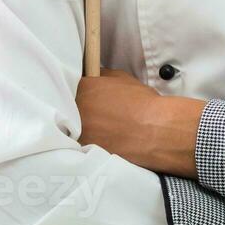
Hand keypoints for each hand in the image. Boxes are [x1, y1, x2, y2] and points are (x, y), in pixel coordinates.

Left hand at [76, 68, 203, 176]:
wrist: (156, 131)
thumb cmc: (142, 102)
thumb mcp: (121, 78)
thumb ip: (102, 75)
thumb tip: (94, 75)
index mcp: (83, 88)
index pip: (69, 84)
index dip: (78, 89)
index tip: (83, 91)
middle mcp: (77, 109)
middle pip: (68, 106)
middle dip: (78, 107)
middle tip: (93, 110)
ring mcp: (79, 132)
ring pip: (72, 127)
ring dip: (81, 125)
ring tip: (99, 126)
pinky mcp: (86, 150)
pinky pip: (81, 142)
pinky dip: (88, 140)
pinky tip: (102, 138)